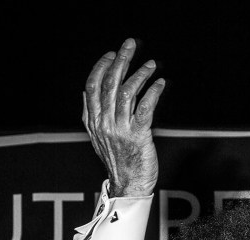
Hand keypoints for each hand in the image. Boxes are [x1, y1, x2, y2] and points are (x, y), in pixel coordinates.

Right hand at [82, 38, 164, 197]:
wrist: (129, 186)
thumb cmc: (119, 161)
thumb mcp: (99, 138)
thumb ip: (94, 115)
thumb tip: (88, 92)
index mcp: (92, 122)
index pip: (91, 86)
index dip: (101, 67)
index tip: (111, 54)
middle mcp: (104, 123)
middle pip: (109, 84)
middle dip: (120, 60)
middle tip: (129, 44)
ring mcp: (120, 130)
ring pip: (127, 92)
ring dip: (140, 74)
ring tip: (151, 64)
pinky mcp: (138, 136)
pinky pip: (145, 108)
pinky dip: (153, 92)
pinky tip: (160, 83)